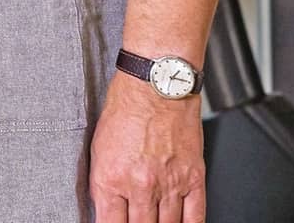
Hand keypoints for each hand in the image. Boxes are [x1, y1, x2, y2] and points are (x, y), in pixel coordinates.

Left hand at [90, 71, 205, 222]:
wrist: (155, 85)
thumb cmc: (125, 109)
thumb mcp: (99, 150)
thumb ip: (104, 186)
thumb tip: (107, 211)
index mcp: (111, 179)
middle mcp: (140, 185)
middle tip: (138, 221)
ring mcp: (169, 184)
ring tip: (156, 222)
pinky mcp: (193, 177)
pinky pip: (195, 217)